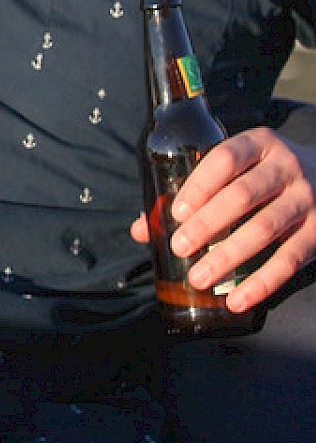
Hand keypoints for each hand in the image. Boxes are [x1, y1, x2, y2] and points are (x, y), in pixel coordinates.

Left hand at [129, 127, 315, 310]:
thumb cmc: (263, 174)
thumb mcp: (237, 168)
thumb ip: (193, 190)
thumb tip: (143, 229)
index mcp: (259, 143)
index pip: (225, 159)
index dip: (199, 186)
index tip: (176, 212)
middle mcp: (286, 167)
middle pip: (242, 195)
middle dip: (207, 223)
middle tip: (180, 247)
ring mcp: (307, 199)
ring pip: (265, 228)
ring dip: (228, 256)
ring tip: (199, 277)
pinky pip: (290, 260)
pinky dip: (262, 282)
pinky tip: (237, 299)